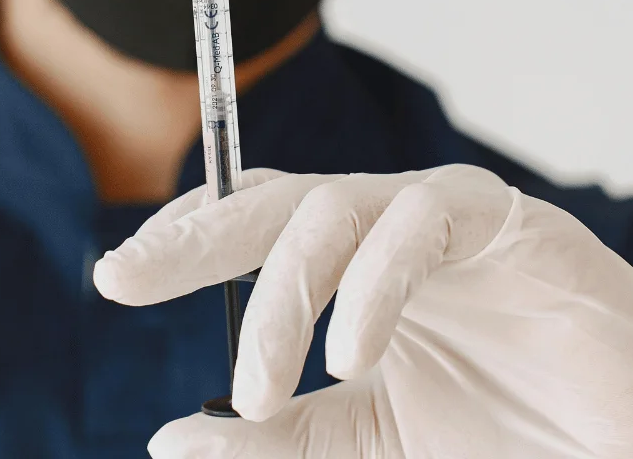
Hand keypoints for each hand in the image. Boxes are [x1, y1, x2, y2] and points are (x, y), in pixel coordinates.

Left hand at [94, 166, 632, 457]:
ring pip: (337, 205)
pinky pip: (423, 222)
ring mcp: (453, 219)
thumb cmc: (513, 446)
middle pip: (277, 199)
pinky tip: (352, 356)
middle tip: (127, 272)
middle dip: (197, 233)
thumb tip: (168, 437)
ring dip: (282, 292)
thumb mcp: (367, 446)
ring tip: (258, 384)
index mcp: (357, 270)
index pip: (255, 227)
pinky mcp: (514, 223)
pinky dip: (374, 284)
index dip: (186, 239)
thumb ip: (278, 439)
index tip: (118, 274)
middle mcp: (395, 231)